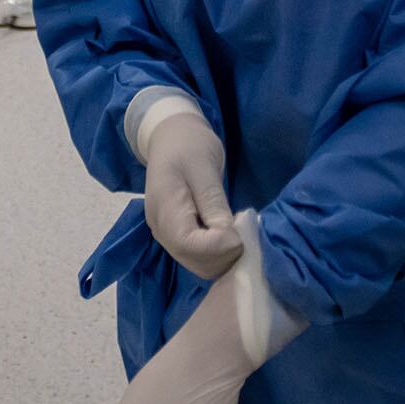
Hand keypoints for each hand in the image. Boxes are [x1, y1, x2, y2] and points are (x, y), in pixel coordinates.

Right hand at [141, 111, 241, 278]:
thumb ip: (214, 204)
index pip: (189, 245)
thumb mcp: (205, 169)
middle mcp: (161, 229)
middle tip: (243, 229)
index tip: (240, 229)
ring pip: (198, 265)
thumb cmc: (190, 146)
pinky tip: (228, 233)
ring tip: (237, 230)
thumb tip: (229, 238)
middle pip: (194, 261)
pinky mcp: (177, 238)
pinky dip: (218, 253)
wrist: (172, 139)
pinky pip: (199, 258)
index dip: (219, 245)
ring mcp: (167, 236)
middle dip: (224, 253)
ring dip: (224, 256)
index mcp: (165, 208)